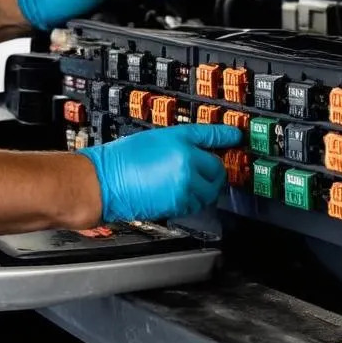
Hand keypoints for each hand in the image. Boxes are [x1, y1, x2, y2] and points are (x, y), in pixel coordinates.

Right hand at [77, 124, 241, 221]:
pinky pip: (195, 203)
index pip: (212, 137)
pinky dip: (192, 198)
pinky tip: (176, 190)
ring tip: (185, 180)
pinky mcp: (178, 205)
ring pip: (209, 190)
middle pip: (217, 169)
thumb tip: (202, 148)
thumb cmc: (122, 159)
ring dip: (204, 186)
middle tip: (203, 166)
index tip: (236, 137)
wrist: (105, 183)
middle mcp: (187, 164)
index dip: (227, 137)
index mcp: (180, 143)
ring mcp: (184, 187)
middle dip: (213, 169)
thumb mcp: (155, 137)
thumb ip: (182, 142)